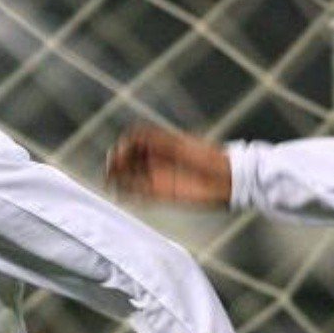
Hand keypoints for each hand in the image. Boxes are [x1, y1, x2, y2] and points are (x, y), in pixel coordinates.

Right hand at [106, 125, 232, 206]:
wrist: (224, 178)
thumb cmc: (204, 157)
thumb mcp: (177, 143)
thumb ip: (152, 139)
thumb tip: (128, 137)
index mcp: (159, 145)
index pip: (132, 144)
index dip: (122, 147)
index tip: (117, 152)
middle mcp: (157, 161)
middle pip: (129, 161)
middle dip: (116, 165)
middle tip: (109, 169)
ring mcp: (159, 178)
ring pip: (132, 178)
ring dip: (119, 180)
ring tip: (109, 183)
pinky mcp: (163, 194)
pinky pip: (141, 194)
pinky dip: (129, 194)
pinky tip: (121, 194)